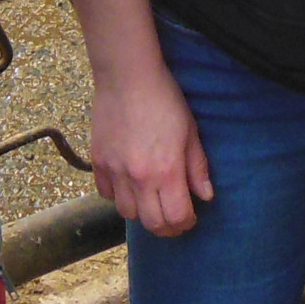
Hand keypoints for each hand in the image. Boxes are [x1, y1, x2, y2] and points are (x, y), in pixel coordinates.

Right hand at [90, 66, 213, 236]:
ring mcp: (115, 171)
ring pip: (127, 213)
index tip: (191, 217)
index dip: (186, 223)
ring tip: (151, 200)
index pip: (176, 217)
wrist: (127, 76)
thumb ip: (197, 167)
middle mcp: (138, 177)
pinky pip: (106, 194)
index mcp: (166, 170)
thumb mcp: (190, 131)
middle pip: (152, 223)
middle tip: (174, 217)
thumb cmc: (164, 99)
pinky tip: (129, 184)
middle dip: (167, 227)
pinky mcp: (98, 161)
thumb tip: (206, 196)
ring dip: (142, 213)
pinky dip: (118, 196)